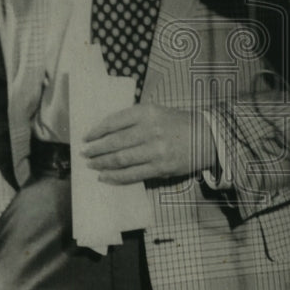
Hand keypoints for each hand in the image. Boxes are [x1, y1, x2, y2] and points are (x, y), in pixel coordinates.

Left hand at [81, 103, 216, 183]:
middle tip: (84, 154)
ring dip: (102, 164)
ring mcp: (155, 150)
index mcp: (147, 112)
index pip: (114, 121)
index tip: (86, 137)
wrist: (205, 137)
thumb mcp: (156, 112)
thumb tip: (107, 132)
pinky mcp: (160, 167)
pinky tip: (105, 177)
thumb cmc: (177, 124)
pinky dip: (115, 177)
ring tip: (92, 165)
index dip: (97, 131)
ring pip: (120, 159)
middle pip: (114, 142)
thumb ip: (134, 119)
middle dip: (95, 150)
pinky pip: (132, 174)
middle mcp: (150, 130)